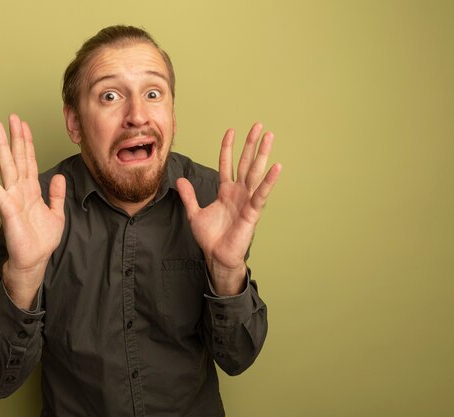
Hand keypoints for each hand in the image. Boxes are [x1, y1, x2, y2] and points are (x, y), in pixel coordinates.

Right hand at [0, 114, 65, 307]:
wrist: (34, 261)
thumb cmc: (41, 241)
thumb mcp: (56, 214)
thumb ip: (56, 195)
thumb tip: (58, 177)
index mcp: (31, 190)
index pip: (29, 160)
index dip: (27, 143)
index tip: (24, 125)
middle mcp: (19, 190)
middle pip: (17, 157)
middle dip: (15, 137)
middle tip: (11, 116)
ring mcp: (11, 197)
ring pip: (6, 166)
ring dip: (1, 146)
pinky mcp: (5, 207)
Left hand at [176, 123, 280, 295]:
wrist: (217, 256)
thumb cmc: (210, 238)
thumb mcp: (195, 213)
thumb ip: (189, 196)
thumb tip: (180, 180)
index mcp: (226, 191)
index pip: (227, 164)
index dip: (228, 148)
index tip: (231, 130)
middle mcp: (238, 192)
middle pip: (246, 162)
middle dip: (251, 144)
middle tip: (259, 125)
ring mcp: (247, 200)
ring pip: (255, 172)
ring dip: (263, 154)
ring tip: (269, 136)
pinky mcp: (252, 211)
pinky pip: (261, 193)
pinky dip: (269, 180)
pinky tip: (276, 166)